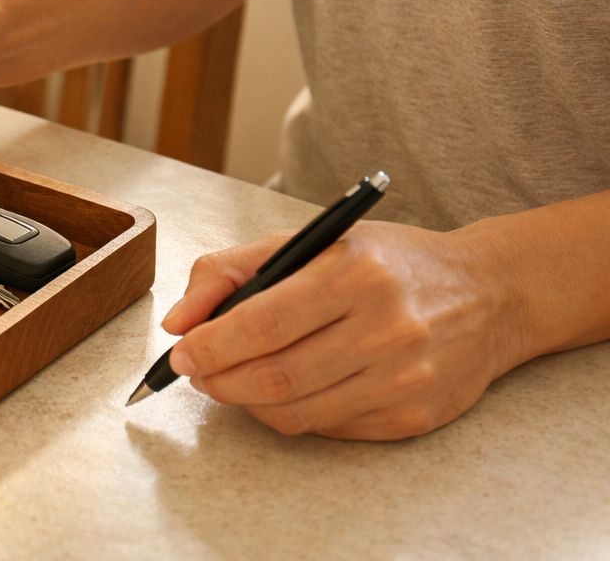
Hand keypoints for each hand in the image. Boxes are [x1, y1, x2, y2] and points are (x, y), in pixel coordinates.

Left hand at [163, 221, 524, 440]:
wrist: (490, 293)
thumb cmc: (388, 263)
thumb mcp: (313, 241)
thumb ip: (233, 269)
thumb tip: (179, 321)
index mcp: (354, 272)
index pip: (262, 323)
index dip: (210, 345)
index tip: (180, 352)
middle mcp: (385, 326)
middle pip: (275, 375)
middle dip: (218, 380)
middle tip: (195, 374)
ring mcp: (404, 377)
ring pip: (297, 411)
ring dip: (245, 403)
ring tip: (228, 382)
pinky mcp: (414, 415)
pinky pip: (329, 428)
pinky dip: (289, 415)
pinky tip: (280, 393)